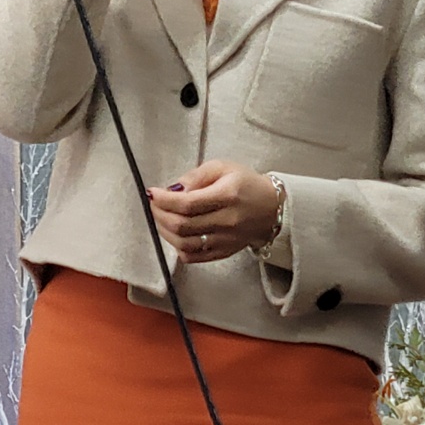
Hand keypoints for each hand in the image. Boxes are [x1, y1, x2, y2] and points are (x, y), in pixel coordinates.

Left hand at [147, 160, 280, 263]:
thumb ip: (195, 176)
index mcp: (227, 196)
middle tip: (154, 205)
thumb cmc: (246, 184)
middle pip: (182, 225)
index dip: (164, 200)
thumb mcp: (222, 167)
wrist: (272, 207)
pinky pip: (194, 257)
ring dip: (165, 232)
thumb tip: (173, 189)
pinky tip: (175, 234)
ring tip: (161, 218)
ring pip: (184, 244)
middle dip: (160, 215)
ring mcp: (226, 240)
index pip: (187, 204)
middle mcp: (227, 221)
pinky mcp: (224, 252)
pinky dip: (178, 247)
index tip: (152, 193)